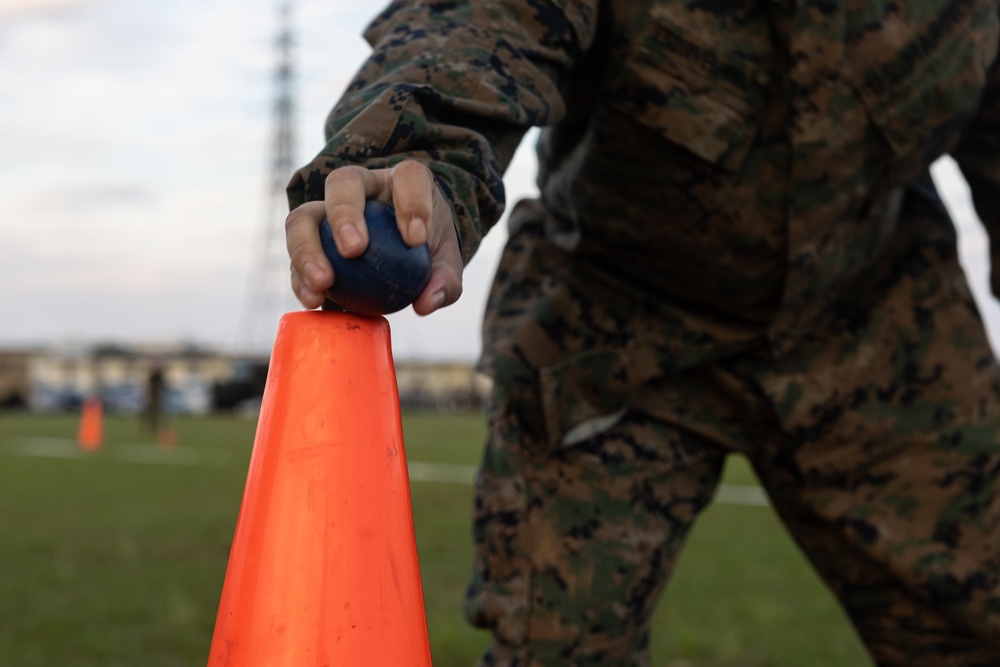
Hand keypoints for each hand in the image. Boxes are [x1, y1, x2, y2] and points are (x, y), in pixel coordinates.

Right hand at [285, 161, 462, 314]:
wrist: (401, 256)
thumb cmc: (426, 251)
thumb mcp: (445, 264)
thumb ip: (445, 281)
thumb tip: (426, 303)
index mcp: (402, 182)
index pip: (408, 177)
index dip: (412, 201)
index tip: (416, 239)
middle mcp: (361, 187)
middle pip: (343, 182)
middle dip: (345, 213)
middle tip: (354, 250)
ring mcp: (327, 210)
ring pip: (304, 215)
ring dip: (307, 248)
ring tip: (324, 282)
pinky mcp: (309, 239)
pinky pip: (296, 255)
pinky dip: (300, 279)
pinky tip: (314, 301)